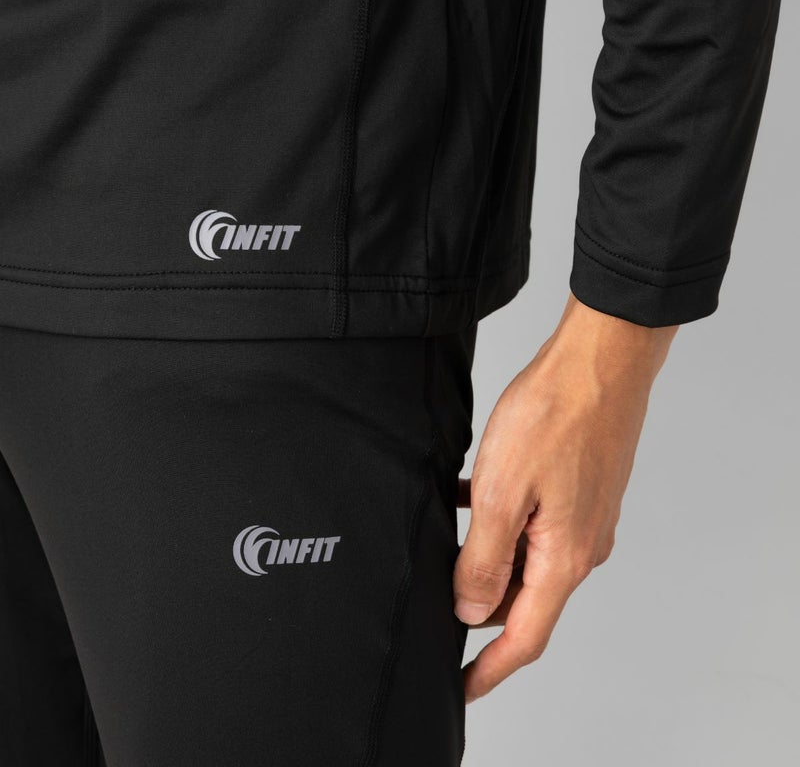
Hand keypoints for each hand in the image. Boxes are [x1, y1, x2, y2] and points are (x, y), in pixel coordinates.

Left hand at [453, 291, 678, 702]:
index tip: (461, 688)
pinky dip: (499, 524)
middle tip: (439, 604)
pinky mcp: (576, 490)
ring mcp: (581, 517)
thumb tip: (472, 610)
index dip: (489, 669)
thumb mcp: (502, 495)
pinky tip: (469, 501)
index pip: (524, 636)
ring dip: (488, 560)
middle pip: (524, 599)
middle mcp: (579, 546)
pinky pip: (531, 523)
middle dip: (481, 609)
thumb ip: (485, 559)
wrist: (600, 362)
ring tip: (448, 546)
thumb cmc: (556, 416)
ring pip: (525, 558)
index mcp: (564, 558)